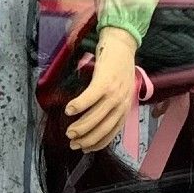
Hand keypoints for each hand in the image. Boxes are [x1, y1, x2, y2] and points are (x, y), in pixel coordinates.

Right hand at [65, 26, 140, 152]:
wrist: (123, 43)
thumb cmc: (117, 66)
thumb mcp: (119, 89)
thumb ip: (110, 104)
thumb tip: (92, 119)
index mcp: (124, 106)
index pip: (112, 132)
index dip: (97, 143)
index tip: (84, 149)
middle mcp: (121, 102)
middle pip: (103, 127)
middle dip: (86, 138)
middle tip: (72, 142)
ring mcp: (114, 91)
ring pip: (96, 115)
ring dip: (81, 126)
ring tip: (69, 131)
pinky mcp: (105, 80)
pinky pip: (90, 97)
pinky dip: (79, 105)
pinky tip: (69, 111)